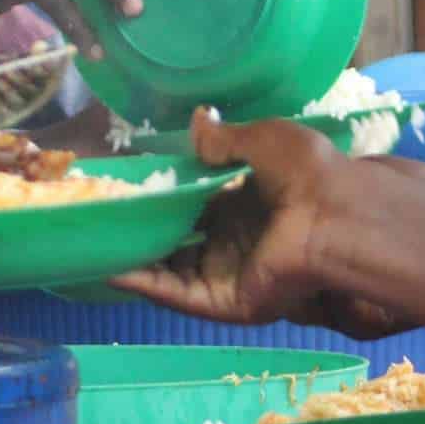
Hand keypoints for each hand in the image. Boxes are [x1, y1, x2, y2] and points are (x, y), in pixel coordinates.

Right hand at [110, 112, 404, 336]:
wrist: (335, 214)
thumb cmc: (307, 172)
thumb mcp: (262, 140)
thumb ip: (223, 138)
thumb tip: (196, 121)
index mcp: (245, 205)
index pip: (194, 206)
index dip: (162, 199)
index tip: (126, 188)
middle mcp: (234, 242)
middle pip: (177, 242)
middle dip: (140, 232)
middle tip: (96, 217)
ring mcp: (229, 274)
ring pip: (171, 271)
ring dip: (133, 259)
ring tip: (88, 243)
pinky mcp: (228, 301)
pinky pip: (179, 294)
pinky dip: (145, 282)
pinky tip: (110, 268)